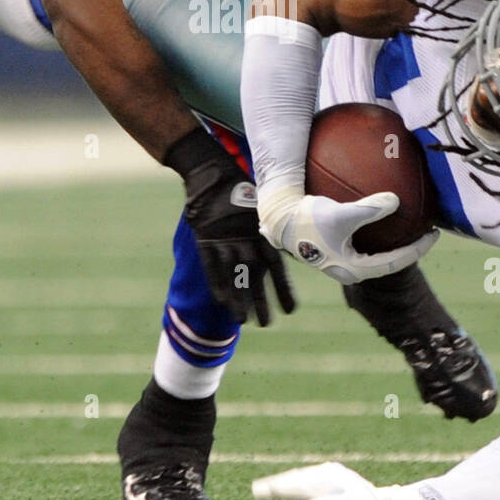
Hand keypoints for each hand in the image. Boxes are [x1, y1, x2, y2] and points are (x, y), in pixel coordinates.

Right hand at [170, 130, 296, 327]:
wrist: (212, 175)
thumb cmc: (242, 189)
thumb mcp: (263, 207)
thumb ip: (273, 229)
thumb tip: (294, 247)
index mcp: (263, 233)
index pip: (277, 268)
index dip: (283, 290)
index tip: (291, 311)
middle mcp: (246, 240)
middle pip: (255, 277)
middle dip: (261, 301)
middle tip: (267, 323)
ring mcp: (224, 242)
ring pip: (234, 277)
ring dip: (239, 300)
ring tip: (244, 321)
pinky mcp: (205, 241)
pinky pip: (212, 267)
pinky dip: (217, 284)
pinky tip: (222, 301)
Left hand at [252, 461, 431, 499]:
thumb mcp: (321, 492)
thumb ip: (293, 491)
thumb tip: (255, 489)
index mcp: (330, 476)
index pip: (301, 478)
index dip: (280, 484)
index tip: (258, 490)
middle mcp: (344, 484)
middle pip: (316, 484)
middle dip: (294, 487)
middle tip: (273, 489)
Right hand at [259, 189, 437, 284]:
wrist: (278, 220)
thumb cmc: (308, 219)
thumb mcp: (342, 214)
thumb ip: (369, 209)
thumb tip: (396, 200)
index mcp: (354, 269)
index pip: (396, 263)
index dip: (418, 249)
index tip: (434, 233)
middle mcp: (349, 270)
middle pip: (388, 262)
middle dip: (408, 248)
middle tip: (426, 231)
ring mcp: (341, 261)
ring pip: (376, 254)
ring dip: (393, 242)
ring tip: (408, 226)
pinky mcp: (334, 249)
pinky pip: (364, 243)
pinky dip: (377, 232)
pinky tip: (381, 213)